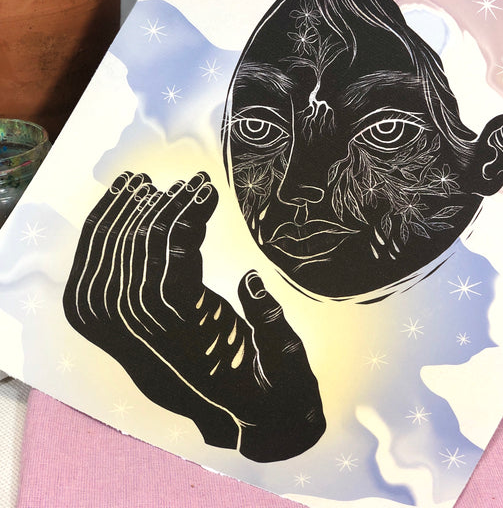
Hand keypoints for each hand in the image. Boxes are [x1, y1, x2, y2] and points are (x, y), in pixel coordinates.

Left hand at [63, 171, 324, 460]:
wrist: (260, 425)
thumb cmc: (282, 394)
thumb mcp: (290, 367)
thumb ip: (271, 326)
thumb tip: (249, 279)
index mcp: (193, 362)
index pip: (165, 288)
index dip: (181, 232)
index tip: (205, 189)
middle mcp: (154, 353)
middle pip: (134, 275)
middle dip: (156, 218)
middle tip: (189, 181)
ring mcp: (140, 341)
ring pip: (110, 276)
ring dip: (124, 224)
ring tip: (146, 182)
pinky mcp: (139, 327)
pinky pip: (108, 282)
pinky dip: (110, 243)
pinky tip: (130, 209)